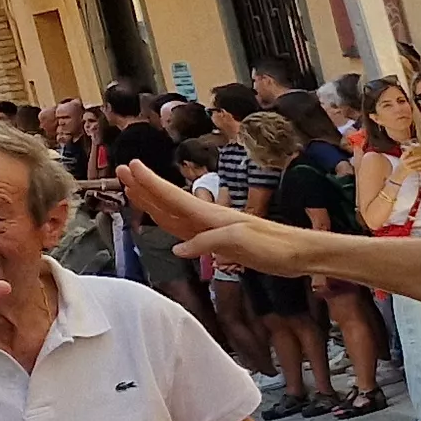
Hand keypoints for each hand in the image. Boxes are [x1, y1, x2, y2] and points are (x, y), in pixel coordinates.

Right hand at [121, 164, 321, 276]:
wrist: (298, 254)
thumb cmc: (275, 245)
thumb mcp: (241, 241)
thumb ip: (208, 243)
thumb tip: (178, 248)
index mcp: (210, 216)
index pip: (172, 196)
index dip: (150, 183)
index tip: (131, 166)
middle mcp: (207, 219)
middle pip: (167, 202)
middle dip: (144, 187)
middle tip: (121, 170)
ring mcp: (212, 231)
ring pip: (173, 215)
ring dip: (151, 203)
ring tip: (132, 190)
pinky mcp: (219, 243)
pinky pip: (185, 232)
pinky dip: (169, 227)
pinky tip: (162, 227)